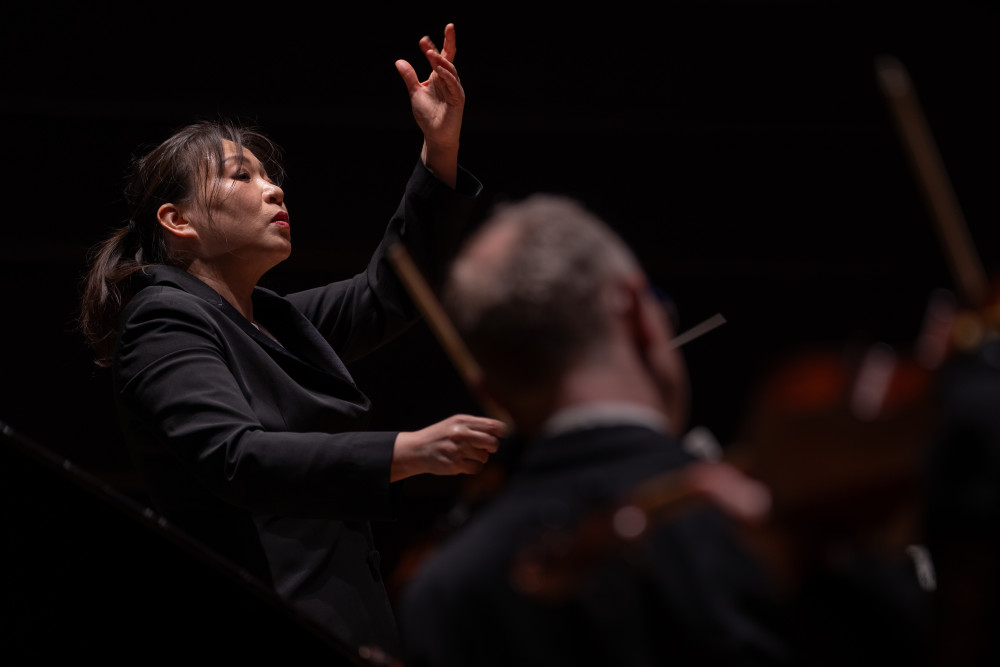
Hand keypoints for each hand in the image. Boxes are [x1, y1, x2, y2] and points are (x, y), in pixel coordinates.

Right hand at [391, 413, 506, 481]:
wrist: (417, 449)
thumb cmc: (440, 436)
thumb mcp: (455, 423)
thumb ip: (475, 425)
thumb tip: (501, 431)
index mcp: (463, 421)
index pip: (493, 426)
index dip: (501, 432)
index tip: (500, 436)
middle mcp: (461, 434)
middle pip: (492, 443)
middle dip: (492, 447)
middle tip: (485, 448)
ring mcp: (458, 449)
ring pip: (485, 457)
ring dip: (480, 458)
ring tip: (467, 454)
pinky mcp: (454, 464)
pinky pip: (476, 468)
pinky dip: (473, 467)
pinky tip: (464, 463)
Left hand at [395, 23, 463, 185]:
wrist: (436, 136)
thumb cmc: (428, 115)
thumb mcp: (415, 92)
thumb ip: (409, 77)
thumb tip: (399, 61)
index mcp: (439, 77)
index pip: (439, 57)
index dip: (431, 48)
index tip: (423, 40)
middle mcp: (448, 80)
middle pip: (449, 58)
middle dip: (449, 42)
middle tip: (446, 29)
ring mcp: (454, 88)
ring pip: (450, 69)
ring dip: (441, 60)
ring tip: (429, 53)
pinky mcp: (457, 99)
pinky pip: (453, 84)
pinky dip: (446, 75)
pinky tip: (438, 69)